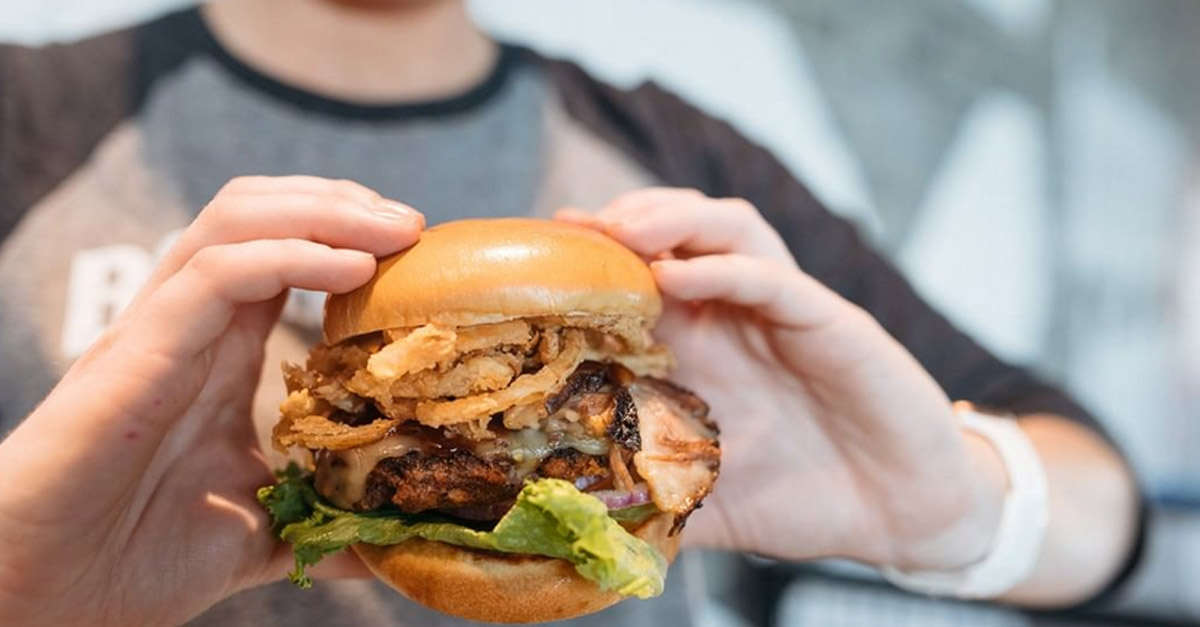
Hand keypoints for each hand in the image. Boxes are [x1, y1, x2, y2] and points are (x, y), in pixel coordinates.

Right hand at [0, 176, 422, 625]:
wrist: (51, 598)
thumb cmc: (138, 559)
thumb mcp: (261, 528)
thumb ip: (319, 517)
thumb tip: (389, 540)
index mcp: (218, 349)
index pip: (282, 250)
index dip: (348, 233)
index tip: (417, 252)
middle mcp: (188, 323)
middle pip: (262, 211)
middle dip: (344, 202)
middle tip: (414, 226)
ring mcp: (160, 329)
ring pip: (235, 218)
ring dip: (325, 211)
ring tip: (396, 231)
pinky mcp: (136, 350)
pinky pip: (215, 272)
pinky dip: (290, 257)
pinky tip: (353, 270)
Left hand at [558, 189, 1006, 571]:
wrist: (895, 516)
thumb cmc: (800, 499)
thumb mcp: (703, 500)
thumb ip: (644, 498)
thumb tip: (565, 524)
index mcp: (702, 346)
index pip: (640, 276)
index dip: (593, 259)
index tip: (541, 254)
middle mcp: (736, 315)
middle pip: (677, 231)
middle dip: (624, 218)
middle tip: (575, 230)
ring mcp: (781, 310)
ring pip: (726, 229)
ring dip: (671, 217)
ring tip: (621, 228)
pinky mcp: (829, 320)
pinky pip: (771, 277)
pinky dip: (722, 268)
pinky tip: (677, 275)